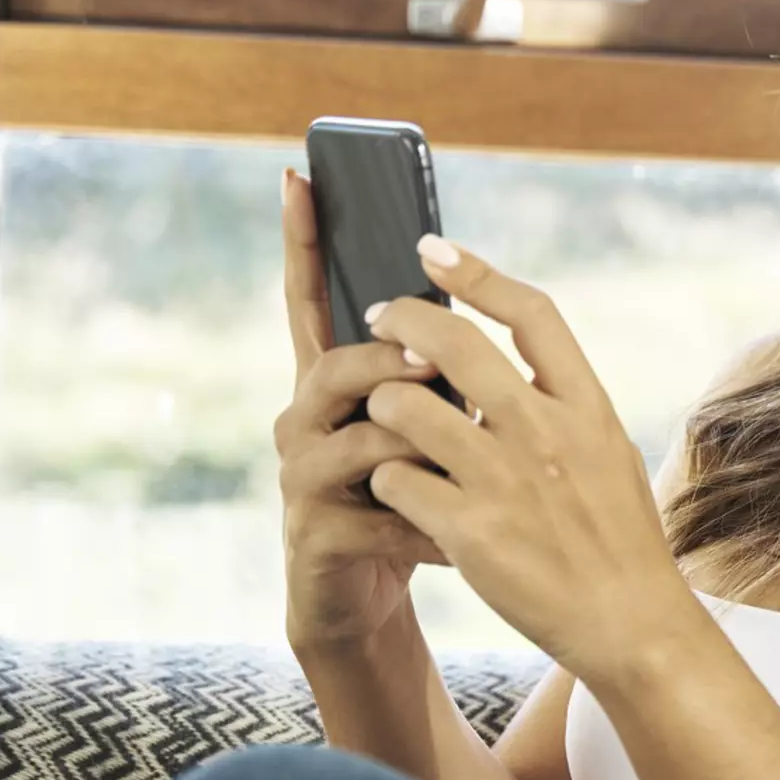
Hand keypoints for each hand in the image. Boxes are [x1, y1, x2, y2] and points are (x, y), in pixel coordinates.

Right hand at [275, 169, 450, 651]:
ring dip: (418, 444)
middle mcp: (304, 421)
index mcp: (335, 387)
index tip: (299, 176)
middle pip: (335, 366)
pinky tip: (463, 543)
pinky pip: (380, 514)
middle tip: (432, 358)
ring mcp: (302, 478)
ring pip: (357, 438)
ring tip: (466, 461)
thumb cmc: (411, 505)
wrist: (369, 602)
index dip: (303, 243)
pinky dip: (431, 525)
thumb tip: (480, 315)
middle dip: (387, 359)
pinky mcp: (316, 535)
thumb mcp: (430, 435)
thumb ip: (438, 380)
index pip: (312, 302)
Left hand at [359, 235, 703, 683]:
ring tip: (382, 420)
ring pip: (404, 407)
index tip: (433, 251)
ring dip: (382, 406)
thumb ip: (568, 405)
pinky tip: (396, 493)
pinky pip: (395, 481)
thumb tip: (523, 358)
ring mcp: (506, 482)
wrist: (633, 625)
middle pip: (453, 342)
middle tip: (379, 319)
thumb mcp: (613, 456)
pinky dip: (386, 480)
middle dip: (402, 320)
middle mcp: (547, 434)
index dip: (476, 273)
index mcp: (588, 408)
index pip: (532, 312)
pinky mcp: (470, 532)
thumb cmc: (622, 543)